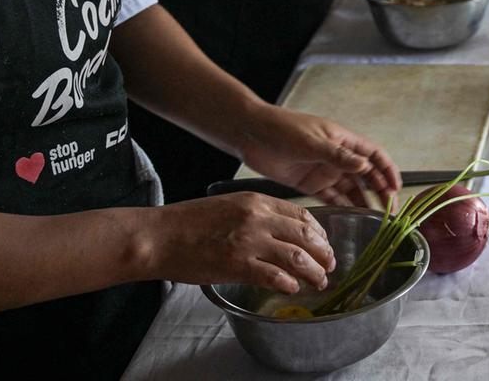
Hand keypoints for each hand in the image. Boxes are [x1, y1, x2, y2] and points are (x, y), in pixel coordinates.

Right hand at [139, 192, 335, 294]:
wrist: (159, 236)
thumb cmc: (189, 223)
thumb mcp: (229, 206)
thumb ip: (257, 215)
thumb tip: (282, 232)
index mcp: (257, 201)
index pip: (302, 215)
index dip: (320, 233)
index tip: (324, 245)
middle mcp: (257, 218)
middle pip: (306, 236)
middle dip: (324, 253)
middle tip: (329, 266)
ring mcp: (248, 241)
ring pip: (296, 257)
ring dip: (313, 272)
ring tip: (319, 282)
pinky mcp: (237, 264)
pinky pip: (274, 275)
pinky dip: (289, 283)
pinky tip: (292, 288)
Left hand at [239, 107, 401, 207]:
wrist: (251, 134)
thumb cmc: (283, 129)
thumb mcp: (312, 141)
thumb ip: (338, 156)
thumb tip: (365, 167)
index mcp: (343, 141)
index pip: (374, 155)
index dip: (388, 171)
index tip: (396, 189)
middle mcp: (338, 157)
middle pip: (366, 175)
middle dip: (380, 191)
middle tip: (389, 213)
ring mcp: (325, 171)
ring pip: (351, 189)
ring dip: (363, 202)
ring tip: (374, 220)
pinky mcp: (310, 184)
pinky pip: (332, 197)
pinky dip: (342, 207)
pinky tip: (350, 219)